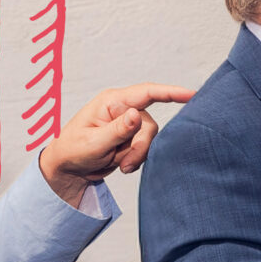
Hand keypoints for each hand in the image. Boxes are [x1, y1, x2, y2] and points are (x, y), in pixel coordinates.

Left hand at [38, 83, 195, 206]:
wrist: (68, 169)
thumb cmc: (73, 150)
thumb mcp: (93, 143)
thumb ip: (117, 130)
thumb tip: (137, 114)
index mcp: (112, 102)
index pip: (147, 93)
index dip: (171, 92)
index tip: (192, 94)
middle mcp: (123, 109)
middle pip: (149, 126)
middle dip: (140, 148)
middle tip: (125, 165)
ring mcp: (128, 125)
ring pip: (149, 139)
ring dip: (136, 156)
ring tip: (119, 165)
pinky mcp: (131, 139)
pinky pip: (145, 149)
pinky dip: (135, 159)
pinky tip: (121, 164)